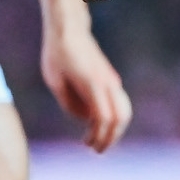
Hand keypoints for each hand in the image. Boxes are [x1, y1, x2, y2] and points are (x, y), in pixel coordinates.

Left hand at [41, 19, 132, 152]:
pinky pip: (118, 103)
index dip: (99, 136)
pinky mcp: (110, 78)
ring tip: (98, 139)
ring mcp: (111, 80)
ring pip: (124, 110)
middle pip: (121, 117)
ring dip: (115, 128)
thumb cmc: (57, 54)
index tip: (89, 145)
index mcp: (92, 84)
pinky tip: (96, 124)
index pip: (104, 118)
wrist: (69, 30)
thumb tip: (84, 120)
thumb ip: (69, 104)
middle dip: (112, 136)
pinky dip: (113, 117)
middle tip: (97, 149)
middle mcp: (107, 82)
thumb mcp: (55, 82)